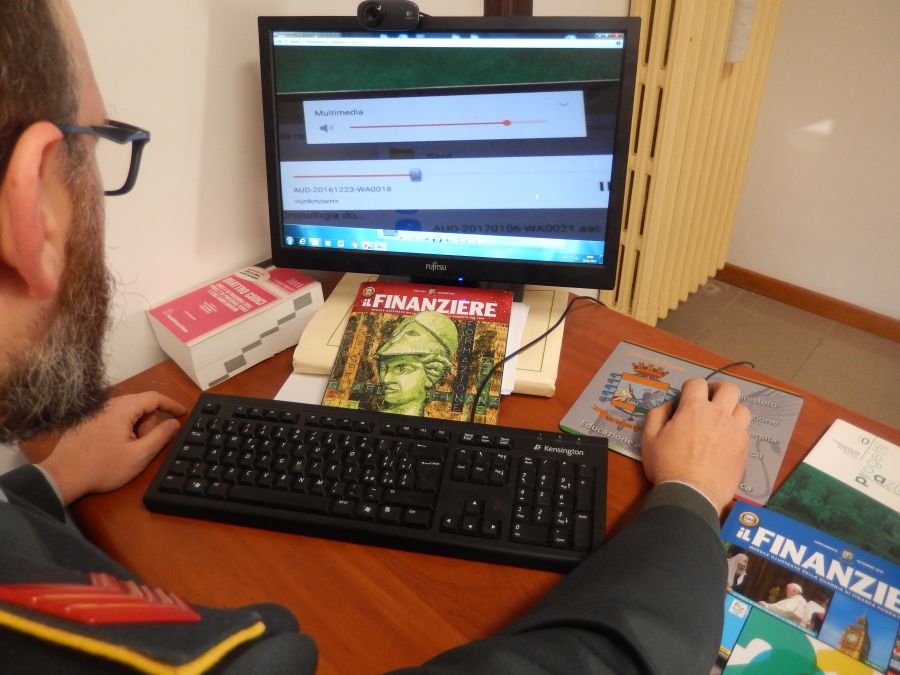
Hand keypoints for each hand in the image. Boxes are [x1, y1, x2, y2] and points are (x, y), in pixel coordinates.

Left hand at [39, 391, 186, 503]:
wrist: (62, 477)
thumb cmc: (103, 467)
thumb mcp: (139, 454)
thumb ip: (161, 436)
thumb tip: (174, 423)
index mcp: (122, 408)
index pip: (154, 397)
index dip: (172, 405)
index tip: (183, 413)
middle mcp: (108, 404)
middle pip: (140, 405)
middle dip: (148, 424)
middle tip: (144, 446)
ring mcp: (95, 411)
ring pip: (127, 413)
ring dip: (135, 428)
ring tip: (127, 450)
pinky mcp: (86, 420)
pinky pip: (113, 418)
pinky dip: (122, 429)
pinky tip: (114, 448)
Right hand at [641, 378, 750, 513]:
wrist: (691, 494)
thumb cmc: (667, 465)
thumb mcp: (649, 438)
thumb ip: (657, 415)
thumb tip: (668, 406)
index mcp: (694, 408)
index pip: (697, 383)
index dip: (690, 387)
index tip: (685, 397)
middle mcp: (719, 415)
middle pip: (729, 388)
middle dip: (718, 389)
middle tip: (709, 399)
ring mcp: (735, 431)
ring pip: (742, 409)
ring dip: (731, 410)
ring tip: (721, 421)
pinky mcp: (744, 449)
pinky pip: (745, 431)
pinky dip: (735, 431)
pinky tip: (725, 442)